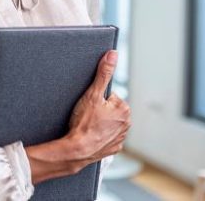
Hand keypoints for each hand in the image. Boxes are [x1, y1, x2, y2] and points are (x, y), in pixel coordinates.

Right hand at [25, 50, 131, 183]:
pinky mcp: (114, 148)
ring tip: (88, 126)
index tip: (90, 107)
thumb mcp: (92, 94)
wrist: (77, 149)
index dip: (97, 99)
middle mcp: (127, 123)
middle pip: (110, 109)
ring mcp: (121, 137)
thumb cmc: (84, 122)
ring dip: (100, 123)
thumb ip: (103, 73)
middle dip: (100, 111)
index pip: (109, 96)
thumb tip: (112, 55)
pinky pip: (107, 137)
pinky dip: (100, 136)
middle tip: (87, 116)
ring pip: (109, 123)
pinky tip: (91, 135)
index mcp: (124, 108)